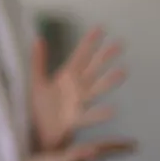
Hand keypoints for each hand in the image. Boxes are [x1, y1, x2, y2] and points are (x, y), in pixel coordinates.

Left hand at [29, 28, 126, 151]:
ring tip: (122, 72)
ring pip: (94, 89)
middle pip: (92, 69)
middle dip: (104, 57)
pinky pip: (87, 116)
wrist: (39, 132)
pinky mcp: (73, 120)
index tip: (100, 28)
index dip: (88, 43)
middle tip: (120, 44)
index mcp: (66, 78)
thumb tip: (38, 38)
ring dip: (107, 81)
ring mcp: (77, 104)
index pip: (79, 57)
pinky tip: (111, 109)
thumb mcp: (37, 82)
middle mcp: (75, 89)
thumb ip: (38, 61)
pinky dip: (98, 113)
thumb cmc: (41, 108)